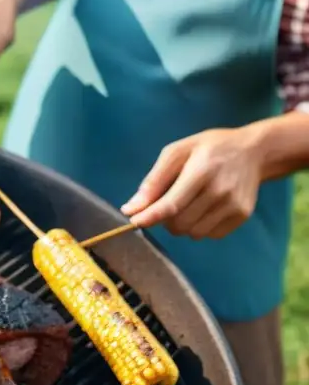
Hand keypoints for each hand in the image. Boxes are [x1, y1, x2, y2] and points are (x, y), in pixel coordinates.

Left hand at [121, 127, 263, 239]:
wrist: (254, 150)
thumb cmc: (209, 149)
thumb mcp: (178, 152)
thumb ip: (153, 181)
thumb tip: (130, 209)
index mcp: (202, 171)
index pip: (171, 205)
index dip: (149, 217)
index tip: (134, 222)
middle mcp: (220, 191)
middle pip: (179, 224)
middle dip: (165, 220)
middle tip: (168, 204)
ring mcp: (233, 205)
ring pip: (192, 233)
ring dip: (182, 224)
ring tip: (189, 203)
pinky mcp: (242, 215)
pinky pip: (209, 235)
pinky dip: (200, 227)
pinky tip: (205, 208)